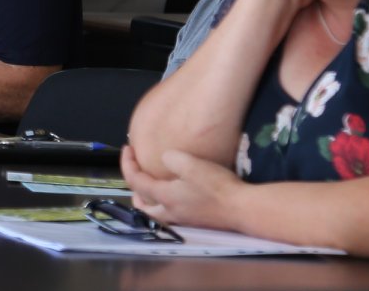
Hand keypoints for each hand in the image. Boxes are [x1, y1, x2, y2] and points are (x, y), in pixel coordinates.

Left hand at [121, 144, 242, 230]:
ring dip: (148, 199)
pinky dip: (163, 204)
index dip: (127, 163)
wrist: (242, 209)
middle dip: (133, 188)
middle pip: (141, 205)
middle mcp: (169, 212)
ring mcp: (183, 219)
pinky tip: (176, 193)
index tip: (127, 148)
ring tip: (152, 184)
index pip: (135, 182)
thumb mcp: (190, 164)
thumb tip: (164, 159)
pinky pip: (170, 213)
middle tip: (136, 171)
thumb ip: (171, 158)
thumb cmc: (215, 186)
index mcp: (164, 197)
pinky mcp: (196, 221)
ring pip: (155, 213)